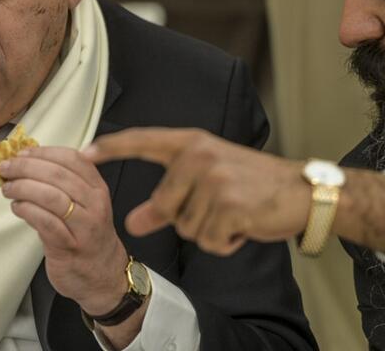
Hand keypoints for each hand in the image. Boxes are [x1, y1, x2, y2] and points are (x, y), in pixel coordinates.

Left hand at [0, 146, 129, 315]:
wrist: (103, 275)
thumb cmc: (88, 235)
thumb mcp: (84, 204)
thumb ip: (62, 183)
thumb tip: (27, 162)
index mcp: (97, 188)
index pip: (73, 159)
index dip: (45, 152)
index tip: (23, 152)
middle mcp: (95, 203)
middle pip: (58, 174)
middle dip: (27, 167)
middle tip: (6, 167)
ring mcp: (84, 225)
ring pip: (51, 196)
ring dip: (23, 188)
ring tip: (8, 188)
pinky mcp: (69, 246)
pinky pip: (45, 222)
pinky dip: (27, 210)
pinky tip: (17, 207)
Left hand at [84, 128, 311, 254]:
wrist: (300, 192)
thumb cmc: (251, 184)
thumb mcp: (207, 182)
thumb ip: (166, 201)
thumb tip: (131, 223)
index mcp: (192, 143)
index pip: (143, 141)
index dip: (111, 147)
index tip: (84, 153)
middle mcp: (199, 156)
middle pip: (164, 205)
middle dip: (187, 217)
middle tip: (220, 205)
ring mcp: (215, 180)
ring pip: (186, 227)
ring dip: (209, 231)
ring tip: (234, 212)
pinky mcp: (230, 205)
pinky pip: (209, 240)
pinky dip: (225, 242)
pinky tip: (243, 225)